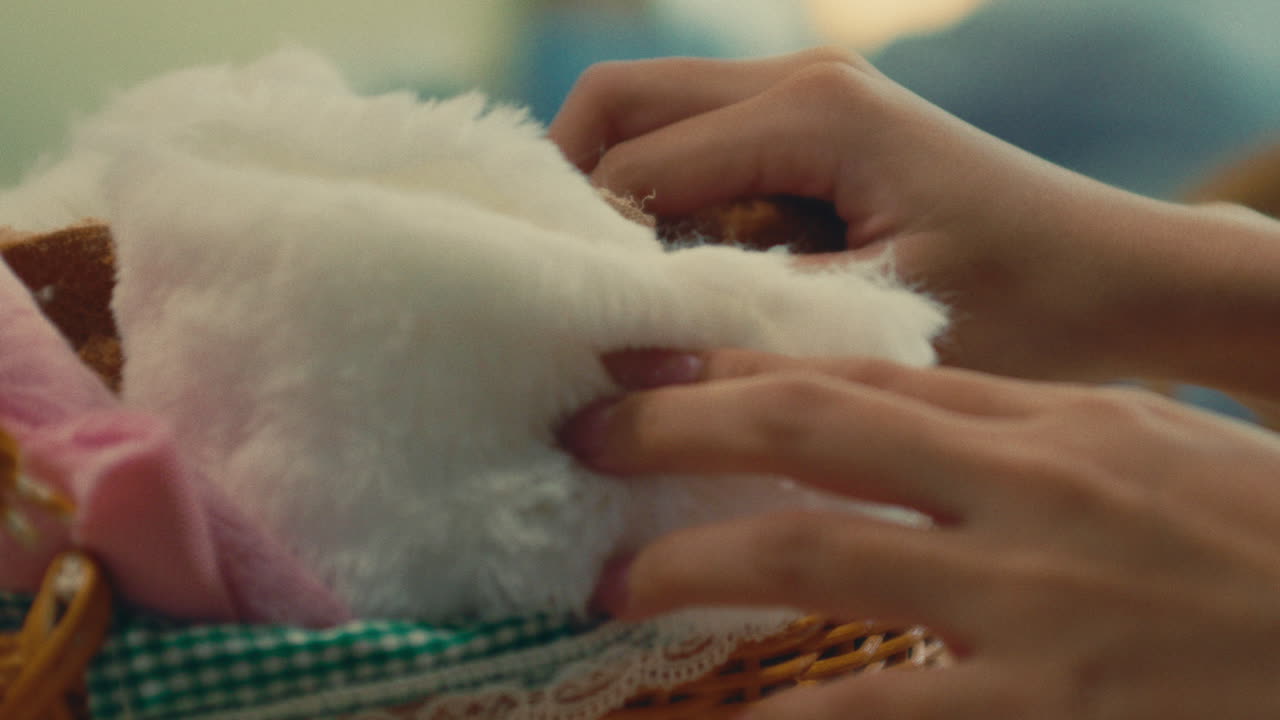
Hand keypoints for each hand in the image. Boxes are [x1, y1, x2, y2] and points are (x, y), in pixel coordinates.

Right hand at [549, 50, 1279, 398]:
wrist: (1122, 280)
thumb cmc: (1028, 302)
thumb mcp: (878, 317)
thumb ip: (743, 308)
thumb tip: (629, 325)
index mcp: (809, 114)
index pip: (629, 159)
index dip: (584, 239)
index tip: (573, 322)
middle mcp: (798, 85)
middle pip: (619, 104)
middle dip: (576, 194)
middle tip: (584, 296)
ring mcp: (807, 101)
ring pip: (652, 125)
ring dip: (631, 208)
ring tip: (654, 302)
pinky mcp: (816, 136)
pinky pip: (704, 157)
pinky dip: (680, 216)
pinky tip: (715, 286)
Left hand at [559, 348, 1279, 718]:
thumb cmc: (1257, 533)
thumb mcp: (1140, 449)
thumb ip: (1017, 435)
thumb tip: (896, 426)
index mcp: (1048, 420)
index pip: (862, 371)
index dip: (742, 362)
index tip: (655, 362)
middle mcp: (1022, 487)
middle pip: (812, 429)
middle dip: (682, 424)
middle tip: (587, 438)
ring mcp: (1030, 598)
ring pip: (818, 552)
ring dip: (695, 561)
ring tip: (613, 579)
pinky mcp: (1049, 707)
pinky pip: (881, 706)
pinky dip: (794, 713)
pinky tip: (731, 719)